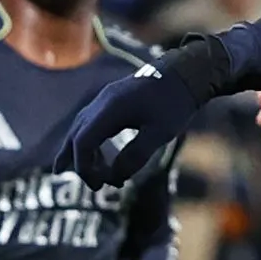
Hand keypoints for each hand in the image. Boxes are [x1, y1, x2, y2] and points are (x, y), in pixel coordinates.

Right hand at [58, 35, 230, 183]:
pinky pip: (90, 123)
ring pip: (80, 129)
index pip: (83, 142)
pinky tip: (100, 156)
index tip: (99, 186)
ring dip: (82, 153)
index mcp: (110, 110)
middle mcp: (101, 103)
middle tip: (94, 186)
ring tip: (92, 176)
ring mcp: (104, 100)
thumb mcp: (161, 133)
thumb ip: (136, 155)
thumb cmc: (175, 103)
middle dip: (80, 163)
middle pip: (76, 136)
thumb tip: (115, 177)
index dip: (85, 167)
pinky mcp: (111, 101)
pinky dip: (90, 142)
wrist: (184, 73)